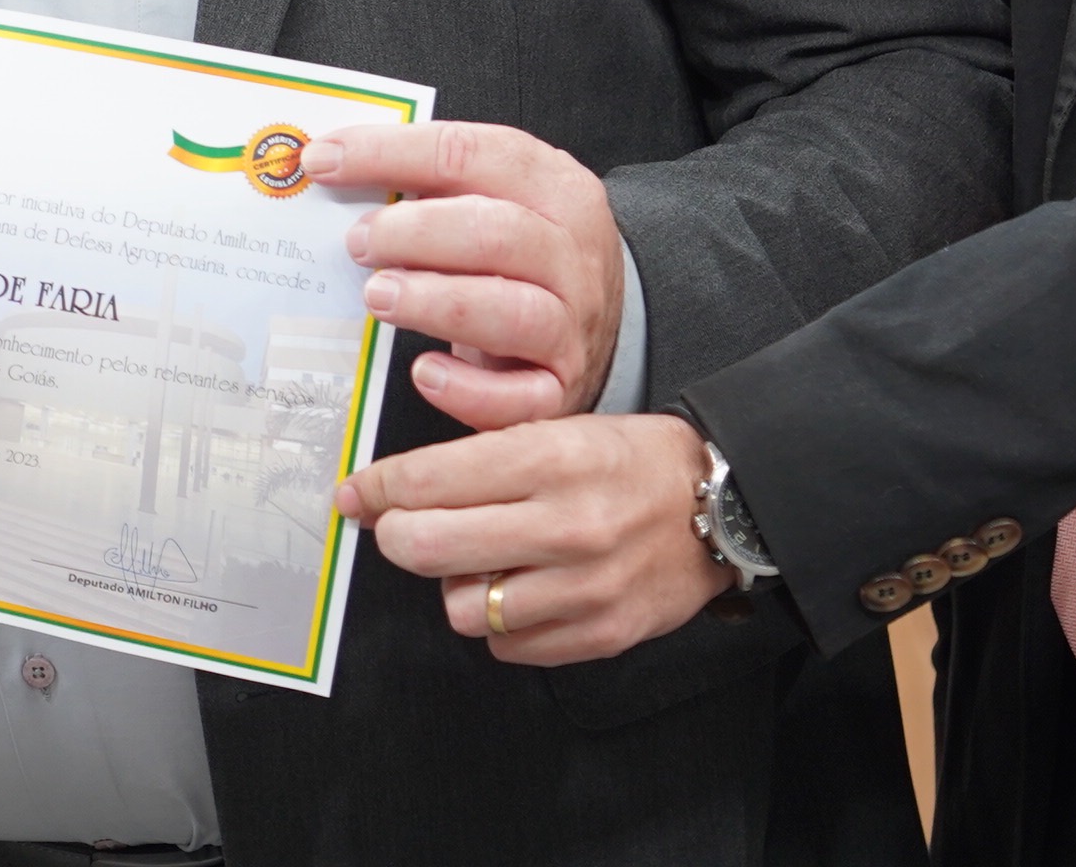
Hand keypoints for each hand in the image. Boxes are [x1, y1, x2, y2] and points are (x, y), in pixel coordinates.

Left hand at [307, 119, 624, 427]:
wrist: (606, 321)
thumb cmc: (525, 254)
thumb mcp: (500, 198)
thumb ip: (433, 184)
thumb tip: (337, 171)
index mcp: (553, 185)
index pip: (469, 153)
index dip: (389, 153)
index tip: (324, 161)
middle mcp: (571, 253)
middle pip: (495, 233)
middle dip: (413, 233)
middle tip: (357, 241)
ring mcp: (572, 324)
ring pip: (511, 311)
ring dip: (434, 302)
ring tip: (378, 295)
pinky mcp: (560, 388)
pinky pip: (519, 397)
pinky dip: (467, 390)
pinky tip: (424, 371)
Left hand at [338, 412, 734, 662]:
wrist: (719, 510)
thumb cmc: (630, 463)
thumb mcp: (559, 429)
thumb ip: (481, 457)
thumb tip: (395, 489)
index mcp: (550, 458)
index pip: (428, 480)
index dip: (376, 489)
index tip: (356, 494)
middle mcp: (565, 525)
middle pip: (426, 548)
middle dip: (397, 537)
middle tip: (400, 529)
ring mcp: (583, 588)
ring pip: (460, 608)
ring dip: (457, 584)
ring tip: (482, 560)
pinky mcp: (599, 634)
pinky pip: (506, 646)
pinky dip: (499, 624)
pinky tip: (521, 590)